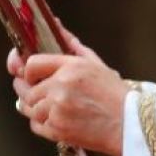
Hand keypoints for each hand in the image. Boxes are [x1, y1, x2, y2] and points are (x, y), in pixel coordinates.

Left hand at [6, 22, 128, 155]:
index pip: (32, 64)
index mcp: (71, 67)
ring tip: (47, 105)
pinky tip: (53, 118)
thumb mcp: (96, 64)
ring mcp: (58, 110)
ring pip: (29, 108)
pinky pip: (36, 125)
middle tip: (36, 91)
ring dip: (35, 107)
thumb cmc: (114, 93)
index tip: (31, 74)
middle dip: (29, 90)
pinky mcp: (58, 130)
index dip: (27, 70)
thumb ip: (73, 45)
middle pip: (26, 89)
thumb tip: (56, 26)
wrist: (129, 123)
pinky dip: (41, 122)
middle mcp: (61, 87)